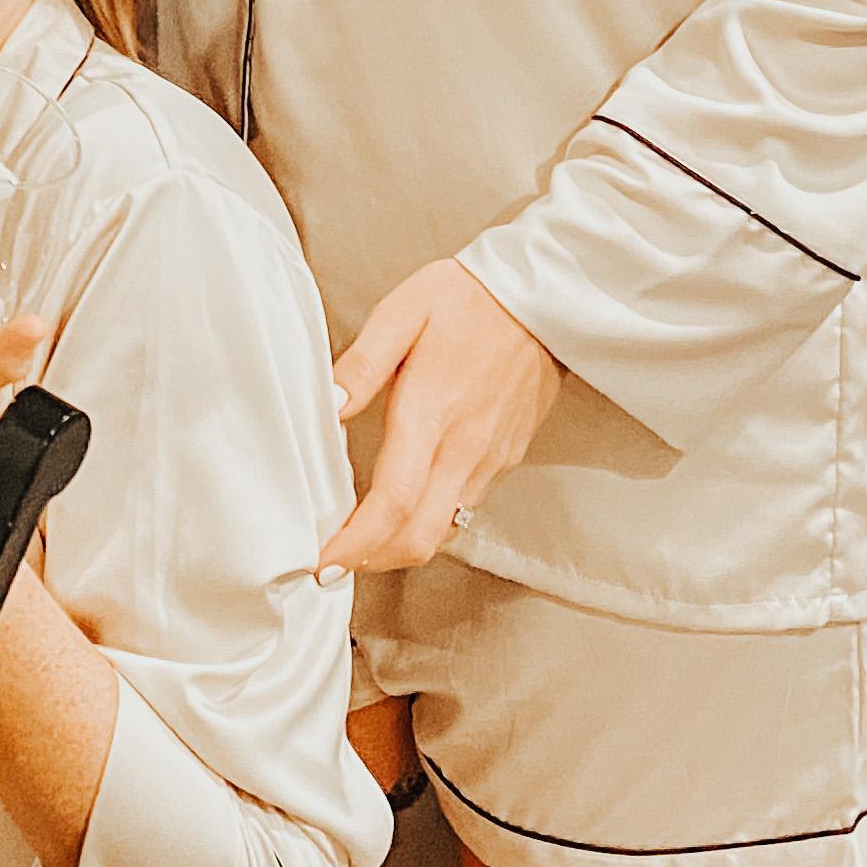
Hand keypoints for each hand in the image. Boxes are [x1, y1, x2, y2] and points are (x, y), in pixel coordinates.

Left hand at [313, 255, 562, 577]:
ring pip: (443, 530)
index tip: (323, 562)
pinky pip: (464, 509)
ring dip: (398, 549)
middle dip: (372, 562)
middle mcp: (463, 449)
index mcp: (430, 413)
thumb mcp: (402, 312)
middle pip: (419, 536)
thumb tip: (326, 405)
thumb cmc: (466, 300)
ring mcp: (490, 459)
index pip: (392, 501)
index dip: (356, 544)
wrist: (544, 300)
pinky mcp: (506, 459)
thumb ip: (361, 363)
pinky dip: (428, 525)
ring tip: (358, 544)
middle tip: (332, 566)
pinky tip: (402, 512)